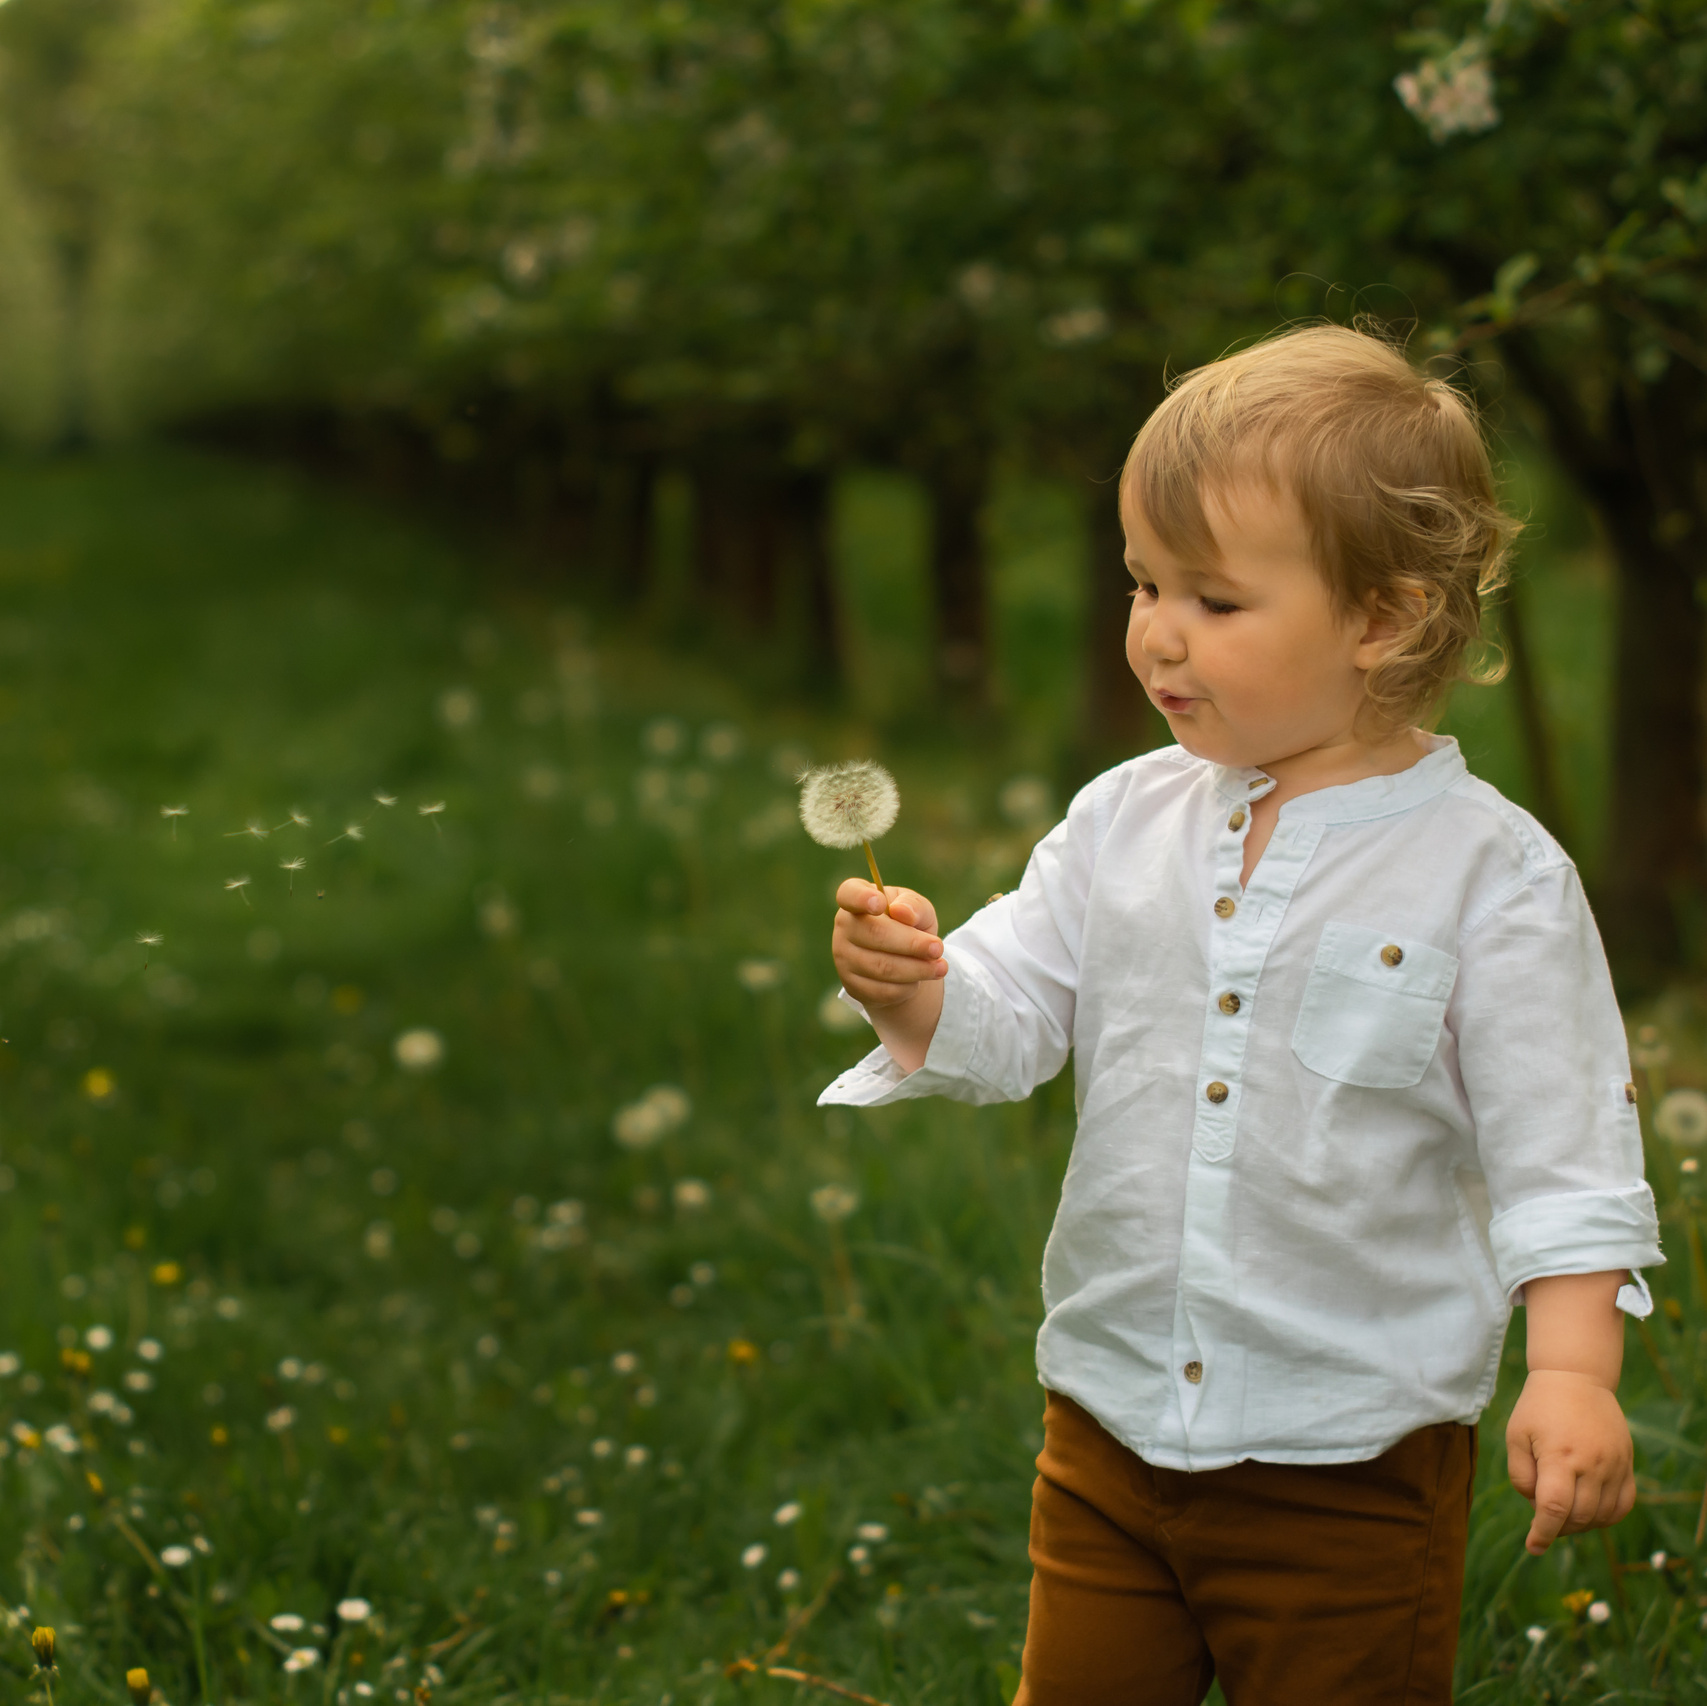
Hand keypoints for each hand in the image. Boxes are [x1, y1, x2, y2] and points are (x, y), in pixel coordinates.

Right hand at [831, 879, 945, 1010]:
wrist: (903, 961)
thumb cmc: (908, 925)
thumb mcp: (918, 909)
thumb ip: (913, 905)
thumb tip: (902, 912)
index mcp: (856, 898)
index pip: (848, 893)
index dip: (861, 898)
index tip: (880, 904)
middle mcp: (845, 926)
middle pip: (875, 934)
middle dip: (912, 943)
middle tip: (938, 948)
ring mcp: (844, 957)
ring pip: (882, 967)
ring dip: (916, 969)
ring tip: (940, 967)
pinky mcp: (852, 985)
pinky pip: (882, 990)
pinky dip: (907, 986)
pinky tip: (918, 980)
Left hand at [1506, 1368, 1635, 1554]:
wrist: (1575, 1378)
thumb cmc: (1538, 1408)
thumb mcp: (1516, 1435)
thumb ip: (1521, 1475)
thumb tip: (1536, 1507)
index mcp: (1559, 1455)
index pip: (1554, 1508)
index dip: (1543, 1533)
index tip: (1533, 1547)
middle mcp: (1591, 1463)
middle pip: (1579, 1516)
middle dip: (1558, 1527)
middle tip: (1544, 1518)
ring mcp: (1614, 1465)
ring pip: (1602, 1516)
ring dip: (1581, 1524)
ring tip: (1563, 1512)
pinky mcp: (1627, 1464)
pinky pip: (1623, 1505)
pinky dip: (1606, 1517)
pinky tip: (1589, 1511)